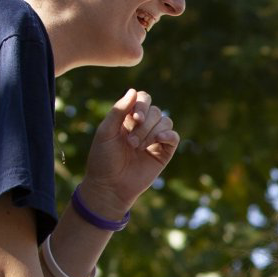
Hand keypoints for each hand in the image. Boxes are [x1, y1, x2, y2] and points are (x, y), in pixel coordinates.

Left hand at [81, 89, 179, 217]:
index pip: (143, 99)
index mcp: (128, 118)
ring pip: (165, 122)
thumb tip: (133, 90)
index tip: (134, 118)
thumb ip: (118, 110)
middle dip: (144, 125)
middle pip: (155, 110)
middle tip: (131, 142)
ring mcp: (155, 139)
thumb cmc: (103, 159)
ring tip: (137, 148)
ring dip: (151, 132)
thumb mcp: (106, 132)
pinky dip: (168, 135)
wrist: (109, 186)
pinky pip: (174, 137)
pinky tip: (158, 141)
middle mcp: (143, 126)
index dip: (142, 105)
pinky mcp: (164, 153)